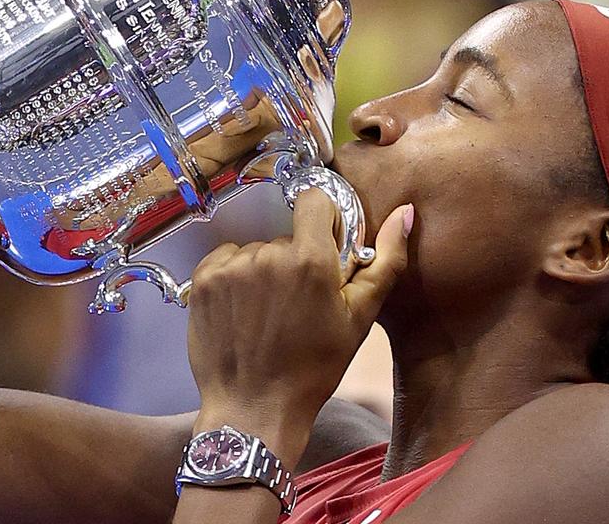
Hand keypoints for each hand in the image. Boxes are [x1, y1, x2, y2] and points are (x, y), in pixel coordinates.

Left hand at [186, 192, 413, 436]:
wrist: (254, 408)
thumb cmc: (313, 368)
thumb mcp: (359, 318)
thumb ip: (386, 260)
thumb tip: (405, 211)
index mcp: (310, 260)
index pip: (315, 200)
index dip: (324, 221)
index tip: (325, 247)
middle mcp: (267, 255)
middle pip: (287, 235)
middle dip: (297, 258)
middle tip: (298, 301)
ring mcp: (231, 267)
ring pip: (257, 250)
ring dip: (265, 271)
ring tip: (269, 312)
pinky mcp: (203, 280)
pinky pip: (227, 258)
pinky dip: (236, 276)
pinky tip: (245, 310)